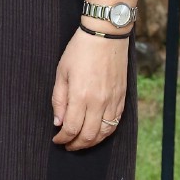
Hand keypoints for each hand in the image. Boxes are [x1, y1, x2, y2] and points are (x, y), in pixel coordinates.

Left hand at [51, 28, 128, 149]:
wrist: (106, 35)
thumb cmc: (80, 50)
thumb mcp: (62, 72)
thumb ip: (59, 100)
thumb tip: (58, 122)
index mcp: (80, 95)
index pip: (71, 128)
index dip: (63, 138)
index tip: (56, 139)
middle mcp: (98, 102)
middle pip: (88, 136)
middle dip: (76, 145)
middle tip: (67, 145)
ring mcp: (113, 100)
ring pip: (104, 133)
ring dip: (91, 142)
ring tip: (81, 142)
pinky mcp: (122, 98)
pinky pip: (115, 123)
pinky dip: (105, 132)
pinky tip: (97, 132)